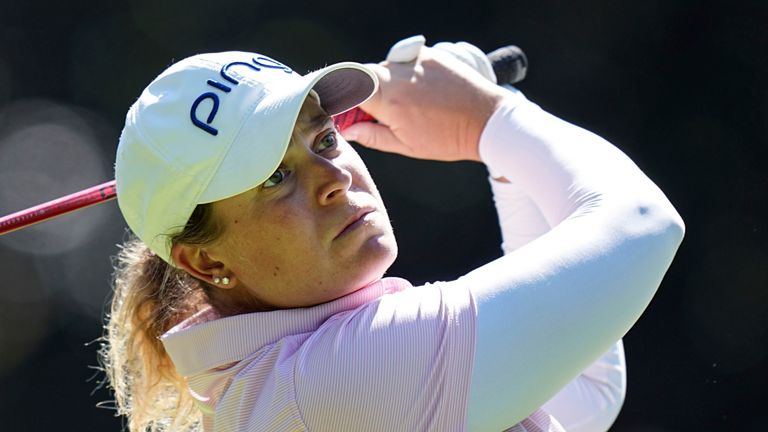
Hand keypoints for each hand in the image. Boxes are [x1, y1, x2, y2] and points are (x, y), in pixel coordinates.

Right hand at [341, 46, 505, 161]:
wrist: (487, 120)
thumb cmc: (447, 138)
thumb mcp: (406, 145)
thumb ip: (372, 135)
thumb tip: (348, 130)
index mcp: (388, 100)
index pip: (347, 86)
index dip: (339, 96)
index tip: (340, 109)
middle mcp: (398, 74)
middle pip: (363, 75)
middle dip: (362, 92)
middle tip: (372, 113)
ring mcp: (414, 60)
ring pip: (385, 68)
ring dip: (384, 83)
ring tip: (405, 104)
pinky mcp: (429, 53)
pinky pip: (404, 61)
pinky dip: (404, 75)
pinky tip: (419, 92)